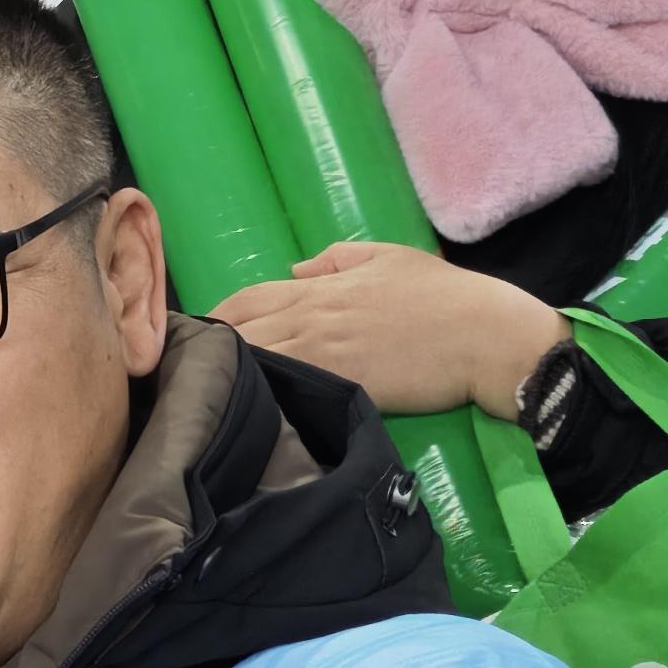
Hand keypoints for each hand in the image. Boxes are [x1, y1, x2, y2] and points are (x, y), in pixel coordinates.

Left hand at [208, 243, 567, 420]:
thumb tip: (295, 269)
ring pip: (255, 360)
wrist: (485, 336)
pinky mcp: (342, 385)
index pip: (247, 298)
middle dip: (206, 348)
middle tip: (182, 369)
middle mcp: (313, 317)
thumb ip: (338, 260)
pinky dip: (258, 395)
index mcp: (321, 287)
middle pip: (240, 330)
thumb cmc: (444, 296)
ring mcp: (325, 352)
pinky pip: (285, 389)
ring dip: (224, 375)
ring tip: (199, 393)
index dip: (216, 315)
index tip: (194, 333)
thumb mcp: (389, 258)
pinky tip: (239, 409)